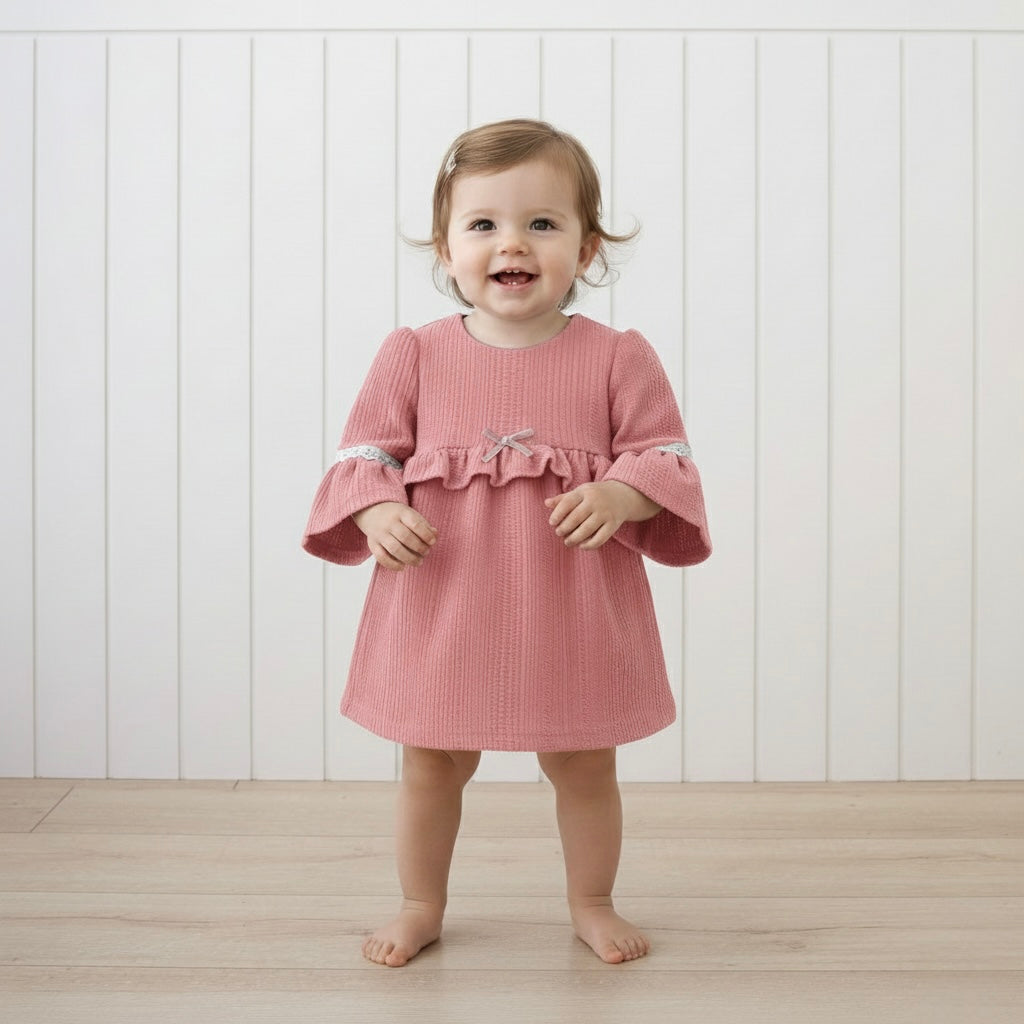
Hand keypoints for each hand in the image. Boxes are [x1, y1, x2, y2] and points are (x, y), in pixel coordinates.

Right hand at [352, 502, 437, 570]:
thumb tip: (435, 535)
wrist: (373, 511)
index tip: (432, 542)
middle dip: (419, 548)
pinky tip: (403, 566)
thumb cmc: (397, 516)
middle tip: (426, 552)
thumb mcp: (411, 514)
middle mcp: (389, 523)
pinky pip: (381, 557)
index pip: (415, 524)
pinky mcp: (373, 544)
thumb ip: (424, 525)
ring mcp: (379, 534)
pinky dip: (393, 565)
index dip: (426, 534)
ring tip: (419, 562)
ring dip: (409, 558)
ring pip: (394, 549)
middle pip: (406, 538)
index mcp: (401, 513)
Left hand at [544, 481, 660, 550]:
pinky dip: (589, 545)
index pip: (568, 502)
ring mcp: (605, 513)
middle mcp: (595, 501)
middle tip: (559, 533)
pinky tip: (581, 546)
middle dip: (564, 528)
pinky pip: (600, 539)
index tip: (552, 522)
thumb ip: (563, 499)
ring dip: (574, 538)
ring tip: (567, 541)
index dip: (558, 514)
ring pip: (587, 530)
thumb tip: (546, 503)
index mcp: (585, 492)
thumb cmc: (595, 495)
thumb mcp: (580, 492)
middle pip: (576, 517)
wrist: (623, 495)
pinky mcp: (613, 525)